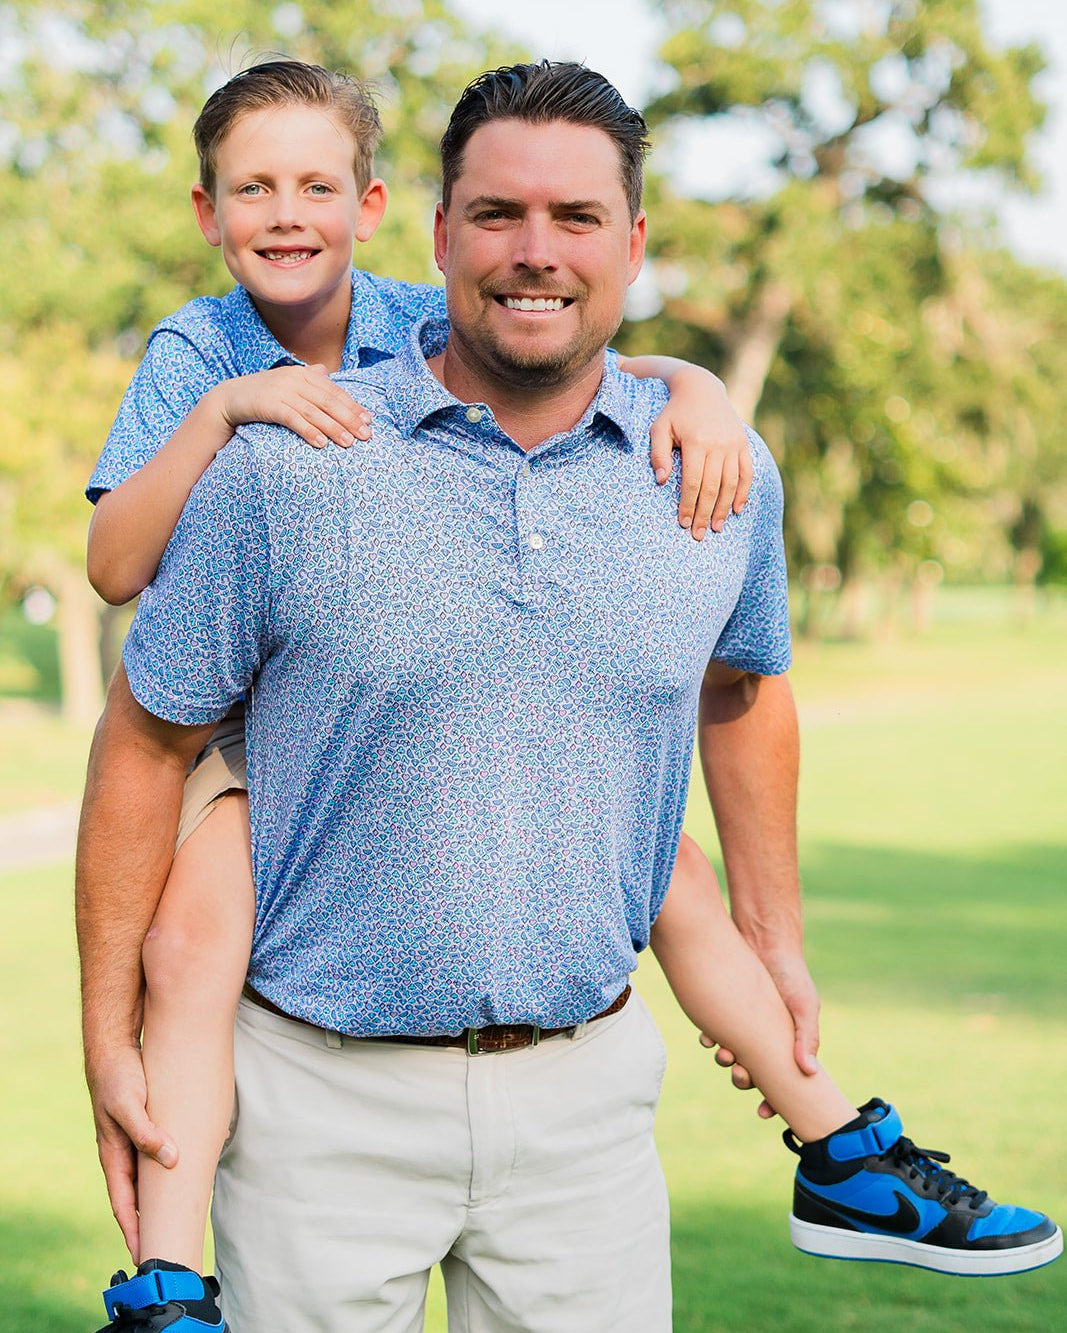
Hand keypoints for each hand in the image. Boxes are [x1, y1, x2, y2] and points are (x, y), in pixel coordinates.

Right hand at [86, 1044, 177, 1260]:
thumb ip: (146, 1134)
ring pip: (149, 1178)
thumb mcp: (129, 1106)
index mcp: (113, 1156)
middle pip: (137, 1197)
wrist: (115, 1049)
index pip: (123, 1205)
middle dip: (149, 1222)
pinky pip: (159, 1155)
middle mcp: (123, 1154)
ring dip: (161, 1197)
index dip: (133, 1230)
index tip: (145, 1254)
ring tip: (180, 1218)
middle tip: (167, 1243)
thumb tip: (171, 1161)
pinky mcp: (149, 1127)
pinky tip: (187, 1173)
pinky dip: (170, 1169)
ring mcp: (135, 1142)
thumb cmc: (118, 1078)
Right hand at [215, 366, 372, 450]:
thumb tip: (326, 371)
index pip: (334, 391)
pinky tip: (320, 443)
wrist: (230, 398)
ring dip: (333, 428)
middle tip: (365, 436)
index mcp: (304, 373)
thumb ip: (308, 378)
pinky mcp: (269, 405)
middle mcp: (295, 379)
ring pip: (314, 411)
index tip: (369, 422)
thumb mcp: (288, 382)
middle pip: (328, 401)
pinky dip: (308, 431)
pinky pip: (293, 419)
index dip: (353, 406)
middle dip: (349, 419)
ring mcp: (281, 391)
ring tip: (348, 443)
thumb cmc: (264, 393)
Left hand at [649, 367, 752, 539]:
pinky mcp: (743, 444)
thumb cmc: (674, 412)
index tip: (682, 523)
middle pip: (713, 487)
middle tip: (698, 535)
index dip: (688, 504)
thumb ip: (658, 454)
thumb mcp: (658, 428)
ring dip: (724, 508)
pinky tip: (737, 510)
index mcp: (696, 441)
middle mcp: (718, 444)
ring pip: (731, 483)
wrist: (701, 389)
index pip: (693, 481)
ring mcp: (733, 444)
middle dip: (705, 513)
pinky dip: (744, 492)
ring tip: (717, 528)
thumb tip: (661, 481)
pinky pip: (747, 473)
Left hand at [702, 950, 820, 1118]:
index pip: (781, 1080)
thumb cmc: (790, 974)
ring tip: (723, 1055)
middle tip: (739, 1076)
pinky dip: (710, 1038)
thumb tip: (810, 1073)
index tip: (764, 1113)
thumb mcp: (804, 1005)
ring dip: (725, 1060)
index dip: (773, 1099)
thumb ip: (806, 1038)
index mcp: (787, 1043)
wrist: (763, 941)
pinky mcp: (724, 1011)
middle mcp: (765, 1038)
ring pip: (731, 1055)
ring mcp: (743, 1025)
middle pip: (751, 1072)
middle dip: (743, 1079)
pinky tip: (708, 1038)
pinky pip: (714, 1033)